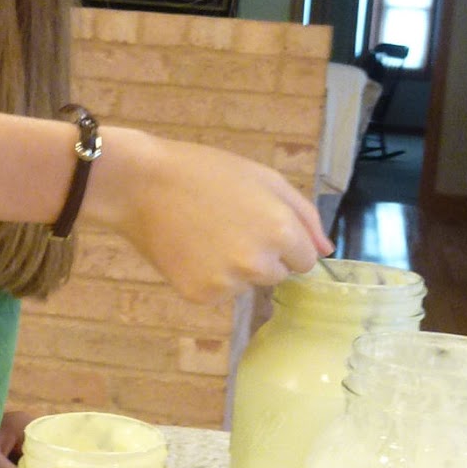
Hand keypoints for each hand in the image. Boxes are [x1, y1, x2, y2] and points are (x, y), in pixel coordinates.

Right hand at [88, 128, 331, 304]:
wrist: (140, 184)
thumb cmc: (204, 171)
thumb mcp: (263, 178)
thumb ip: (303, 215)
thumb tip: (326, 251)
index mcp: (281, 231)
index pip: (306, 260)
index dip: (284, 242)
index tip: (258, 224)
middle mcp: (259, 264)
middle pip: (277, 275)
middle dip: (262, 256)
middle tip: (228, 226)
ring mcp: (228, 283)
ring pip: (247, 285)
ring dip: (235, 268)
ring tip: (205, 235)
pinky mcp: (201, 296)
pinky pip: (219, 293)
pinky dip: (208, 277)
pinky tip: (190, 250)